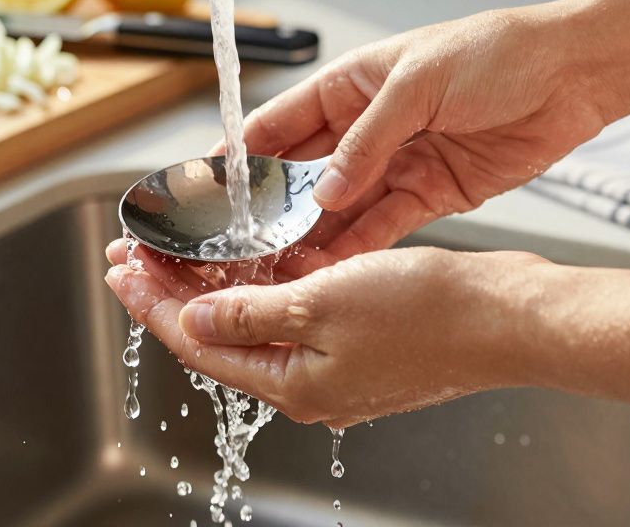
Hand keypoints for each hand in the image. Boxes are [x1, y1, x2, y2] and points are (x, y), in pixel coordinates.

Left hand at [105, 239, 550, 426]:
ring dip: (217, 282)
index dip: (153, 302)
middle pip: (220, 333)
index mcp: (293, 383)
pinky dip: (268, 281)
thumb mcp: (323, 303)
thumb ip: (252, 311)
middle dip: (173, 290)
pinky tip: (250, 252)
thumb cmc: (431, 315)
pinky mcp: (362, 341)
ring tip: (180, 246)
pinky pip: (297, 311)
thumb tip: (195, 319)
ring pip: (257, 319)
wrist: (507, 318)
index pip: (197, 342)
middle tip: (134, 253)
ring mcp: (336, 363)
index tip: (121, 269)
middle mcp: (310, 381)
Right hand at [226, 6, 609, 262]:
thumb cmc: (498, 52)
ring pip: (341, 207)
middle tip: (244, 245)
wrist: (573, 73)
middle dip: (274, 209)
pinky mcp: (432, 192)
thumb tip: (325, 190)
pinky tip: (334, 267)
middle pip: (305, 174)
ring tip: (283, 267)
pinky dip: (361, 246)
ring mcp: (399, 162)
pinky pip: (385, 225)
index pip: (280, 123)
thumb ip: (369, 140)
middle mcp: (368, 126)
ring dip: (314, 236)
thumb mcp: (420, 83)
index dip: (244, 155)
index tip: (212, 189)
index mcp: (352, 84)